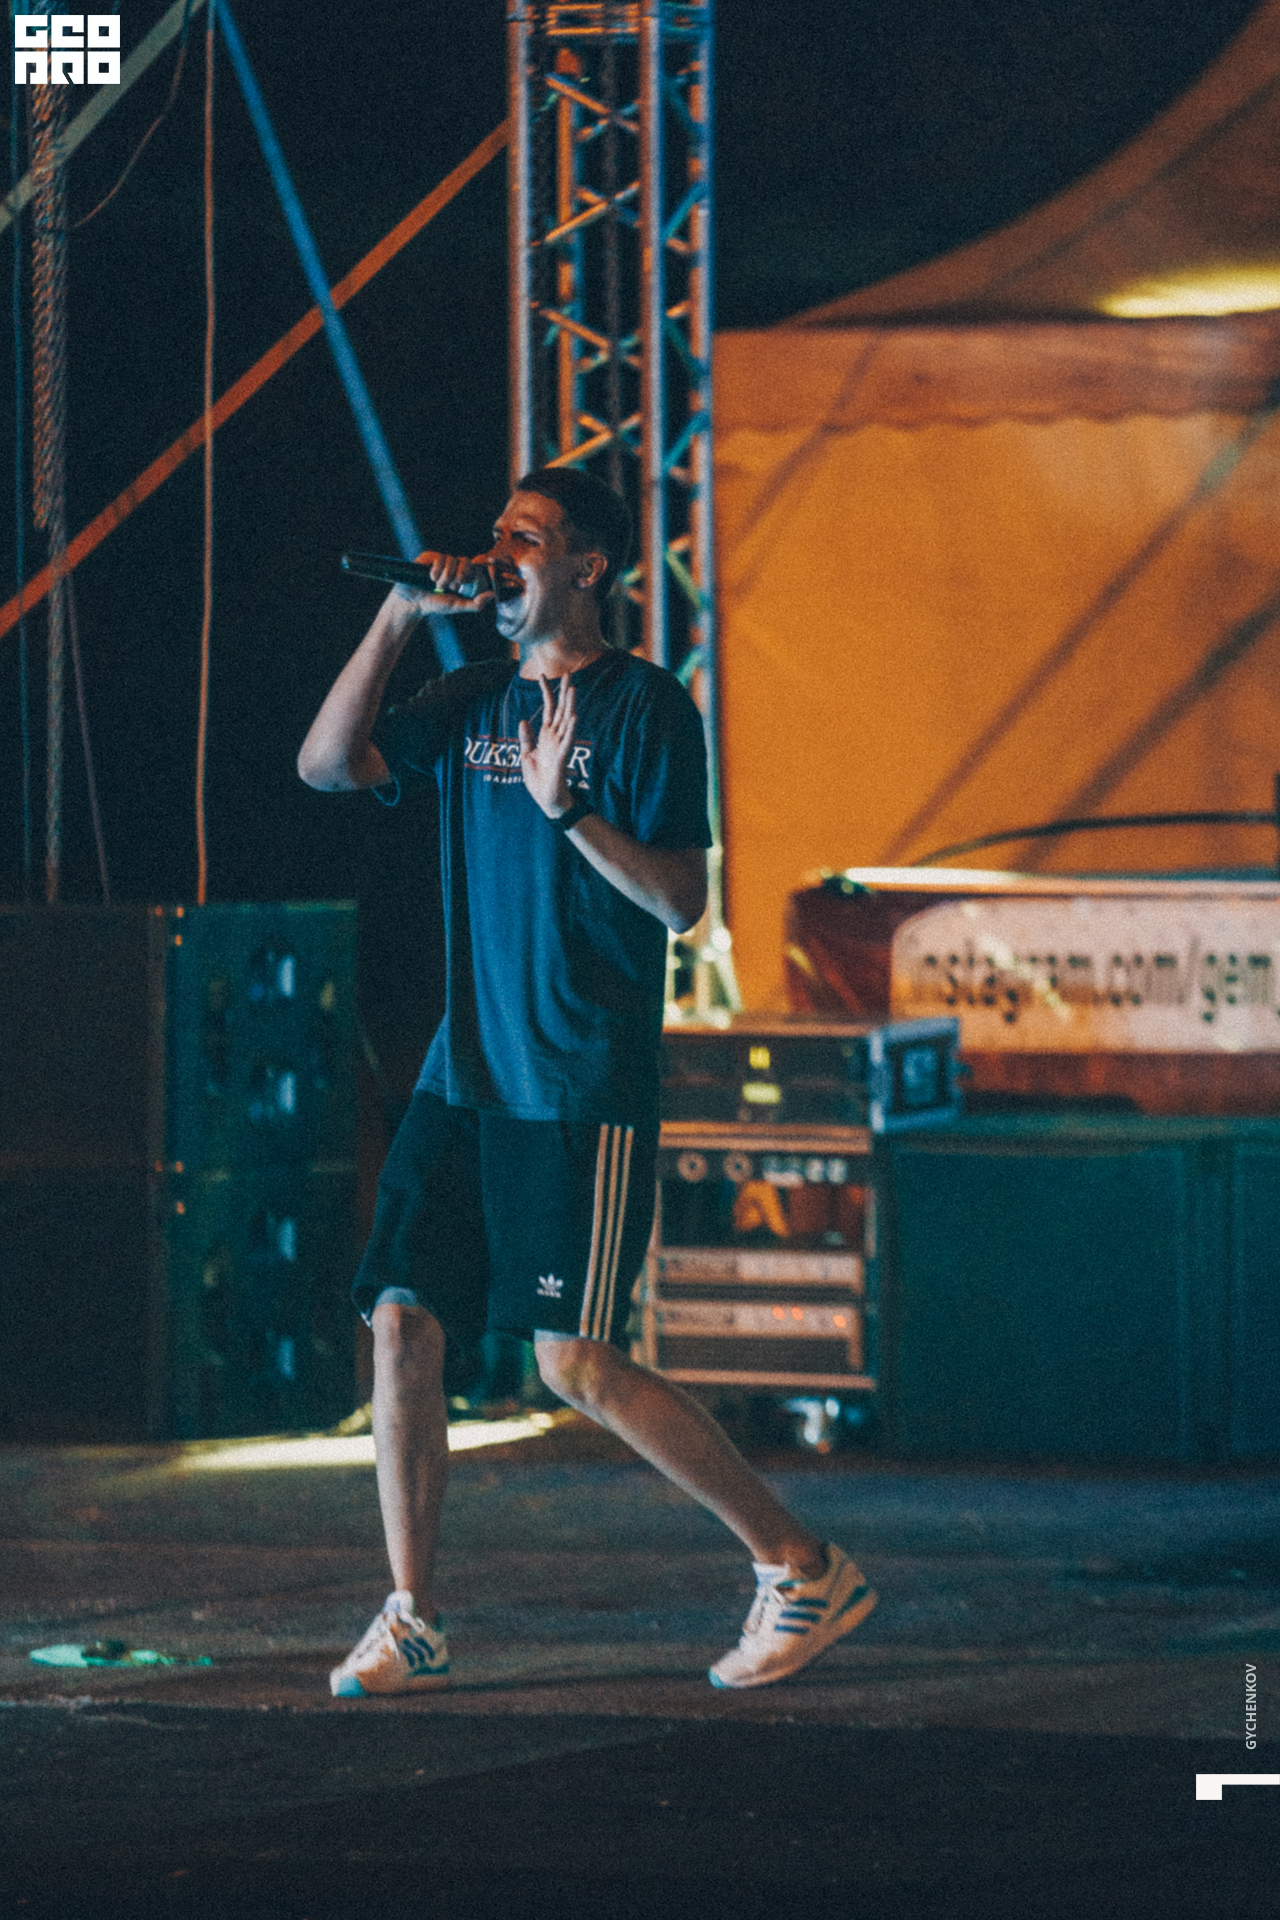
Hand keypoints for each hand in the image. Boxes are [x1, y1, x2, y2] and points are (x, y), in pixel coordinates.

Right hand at [393, 550, 493, 614]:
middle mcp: (452, 565)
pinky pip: (440, 558)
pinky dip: (437, 571)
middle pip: (466, 561)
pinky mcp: (429, 556)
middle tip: (452, 587)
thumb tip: (493, 595)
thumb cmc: (435, 603)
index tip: (486, 568)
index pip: (474, 565)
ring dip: (446, 577)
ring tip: (437, 586)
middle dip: (460, 576)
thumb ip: (476, 603)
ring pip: (452, 561)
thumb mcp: (457, 605)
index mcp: (461, 575)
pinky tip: (430, 578)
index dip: (480, 566)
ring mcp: (440, 560)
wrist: (414, 602)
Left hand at [518, 674, 577, 817]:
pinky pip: (568, 741)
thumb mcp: (526, 755)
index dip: (546, 692)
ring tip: (573, 689)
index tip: (543, 675)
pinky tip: (574, 718)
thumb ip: (526, 738)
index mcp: (546, 735)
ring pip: (567, 721)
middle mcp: (555, 737)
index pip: (548, 709)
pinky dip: (571, 730)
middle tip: (568, 674)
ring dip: (570, 706)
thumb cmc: (538, 779)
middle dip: (564, 692)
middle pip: (561, 710)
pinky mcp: (563, 757)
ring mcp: (560, 746)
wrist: (546, 799)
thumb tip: (524, 720)